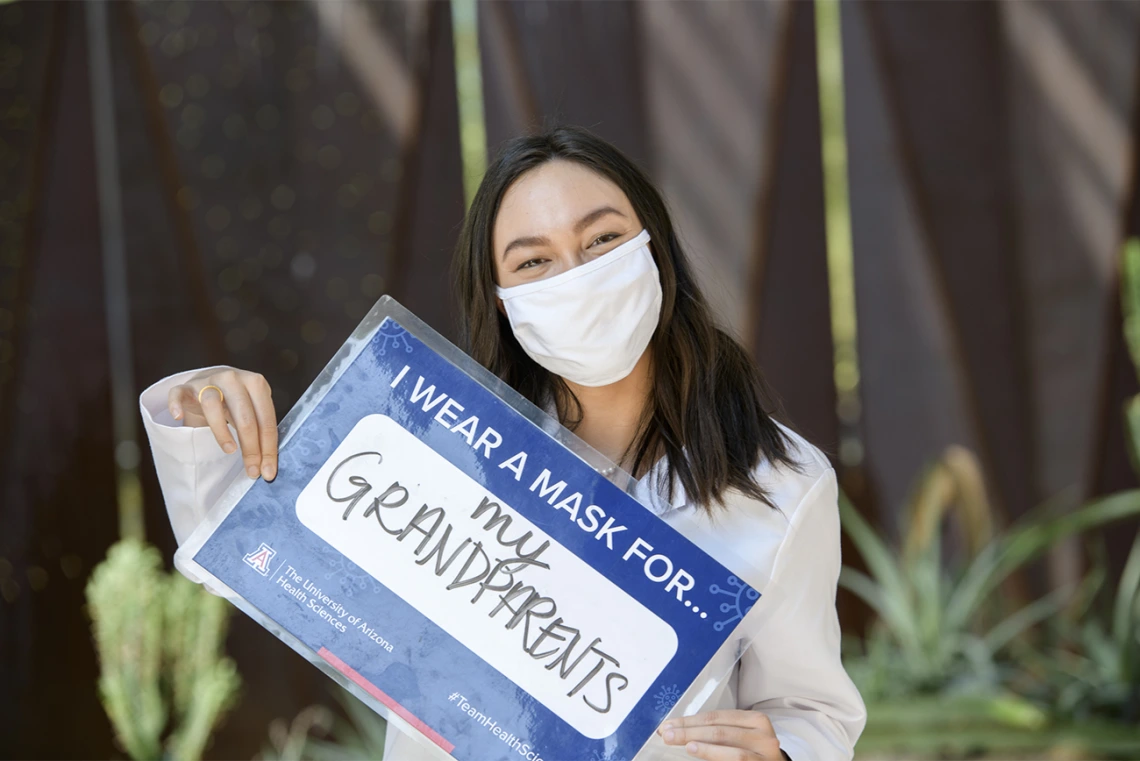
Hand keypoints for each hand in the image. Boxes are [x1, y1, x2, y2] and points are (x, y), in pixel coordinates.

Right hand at [167, 367, 277, 480]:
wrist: (212, 381)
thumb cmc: (236, 402)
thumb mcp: (253, 411)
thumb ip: (261, 430)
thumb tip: (268, 465)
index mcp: (256, 383)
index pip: (266, 419)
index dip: (268, 447)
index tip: (268, 471)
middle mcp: (233, 378)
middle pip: (244, 415)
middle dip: (251, 447)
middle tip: (252, 470)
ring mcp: (208, 381)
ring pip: (212, 404)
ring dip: (222, 431)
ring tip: (230, 451)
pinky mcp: (186, 387)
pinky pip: (178, 393)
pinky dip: (176, 404)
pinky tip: (178, 417)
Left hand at [658, 710, 783, 758]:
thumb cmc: (753, 753)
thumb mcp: (740, 737)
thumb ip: (716, 732)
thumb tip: (678, 729)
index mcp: (756, 720)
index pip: (716, 717)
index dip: (690, 720)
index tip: (668, 724)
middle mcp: (763, 735)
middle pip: (719, 730)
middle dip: (689, 731)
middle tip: (666, 733)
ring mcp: (764, 754)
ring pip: (729, 746)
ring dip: (700, 744)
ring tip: (681, 742)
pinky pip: (736, 759)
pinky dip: (713, 755)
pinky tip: (697, 751)